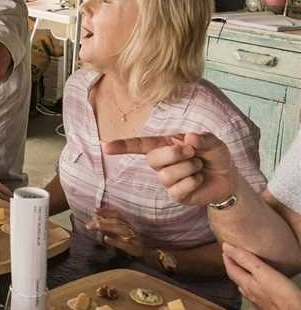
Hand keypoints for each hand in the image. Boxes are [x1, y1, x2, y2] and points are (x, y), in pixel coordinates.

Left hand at [86, 207, 144, 257]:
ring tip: (95, 227)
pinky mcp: (135, 250)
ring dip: (107, 227)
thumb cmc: (133, 245)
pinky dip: (115, 241)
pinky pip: (125, 244)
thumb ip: (110, 228)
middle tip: (89, 224)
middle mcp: (132, 229)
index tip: (94, 211)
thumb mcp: (122, 235)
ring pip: (121, 229)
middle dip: (102, 221)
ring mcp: (135, 239)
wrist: (151, 258)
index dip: (106, 211)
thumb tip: (95, 221)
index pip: (117, 214)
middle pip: (117, 221)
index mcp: (129, 224)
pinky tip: (106, 239)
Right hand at [103, 132, 235, 205]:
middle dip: (173, 154)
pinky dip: (192, 182)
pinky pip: (176, 190)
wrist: (228, 178)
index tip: (106, 147)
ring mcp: (167, 180)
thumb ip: (203, 138)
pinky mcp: (176, 195)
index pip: (139, 145)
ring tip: (199, 166)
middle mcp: (161, 163)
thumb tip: (189, 138)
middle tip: (192, 152)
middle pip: (152, 159)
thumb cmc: (214, 156)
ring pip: (165, 176)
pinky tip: (199, 179)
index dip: (123, 146)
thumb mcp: (213, 142)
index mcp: (165, 146)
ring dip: (188, 169)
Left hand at [223, 242, 300, 309]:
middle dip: (233, 267)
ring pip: (245, 287)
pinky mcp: (267, 305)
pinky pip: (255, 294)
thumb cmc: (282, 295)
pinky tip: (259, 287)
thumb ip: (245, 259)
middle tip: (232, 257)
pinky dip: (253, 286)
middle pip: (236, 278)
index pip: (231, 269)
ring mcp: (258, 301)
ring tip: (244, 270)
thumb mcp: (262, 272)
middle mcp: (249, 293)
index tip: (225, 249)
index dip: (227, 258)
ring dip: (242, 277)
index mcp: (246, 284)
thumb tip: (226, 247)